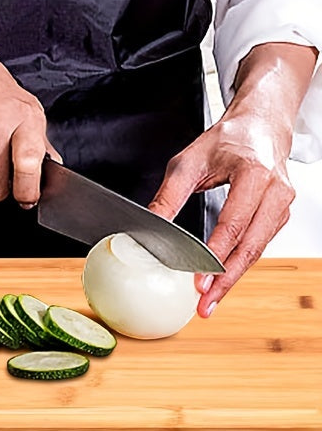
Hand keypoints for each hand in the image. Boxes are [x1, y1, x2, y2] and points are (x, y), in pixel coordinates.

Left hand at [148, 110, 293, 316]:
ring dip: (233, 278)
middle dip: (226, 279)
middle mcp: (275, 191)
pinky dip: (239, 265)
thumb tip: (148, 228)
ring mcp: (282, 205)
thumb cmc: (226, 141)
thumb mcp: (187, 163)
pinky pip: (258, 245)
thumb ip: (168, 197)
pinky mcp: (279, 215)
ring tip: (209, 301)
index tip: (198, 281)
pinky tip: (221, 281)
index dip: (215, 257)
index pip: (233, 224)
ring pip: (257, 250)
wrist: (260, 126)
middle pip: (250, 246)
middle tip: (204, 303)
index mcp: (254, 173)